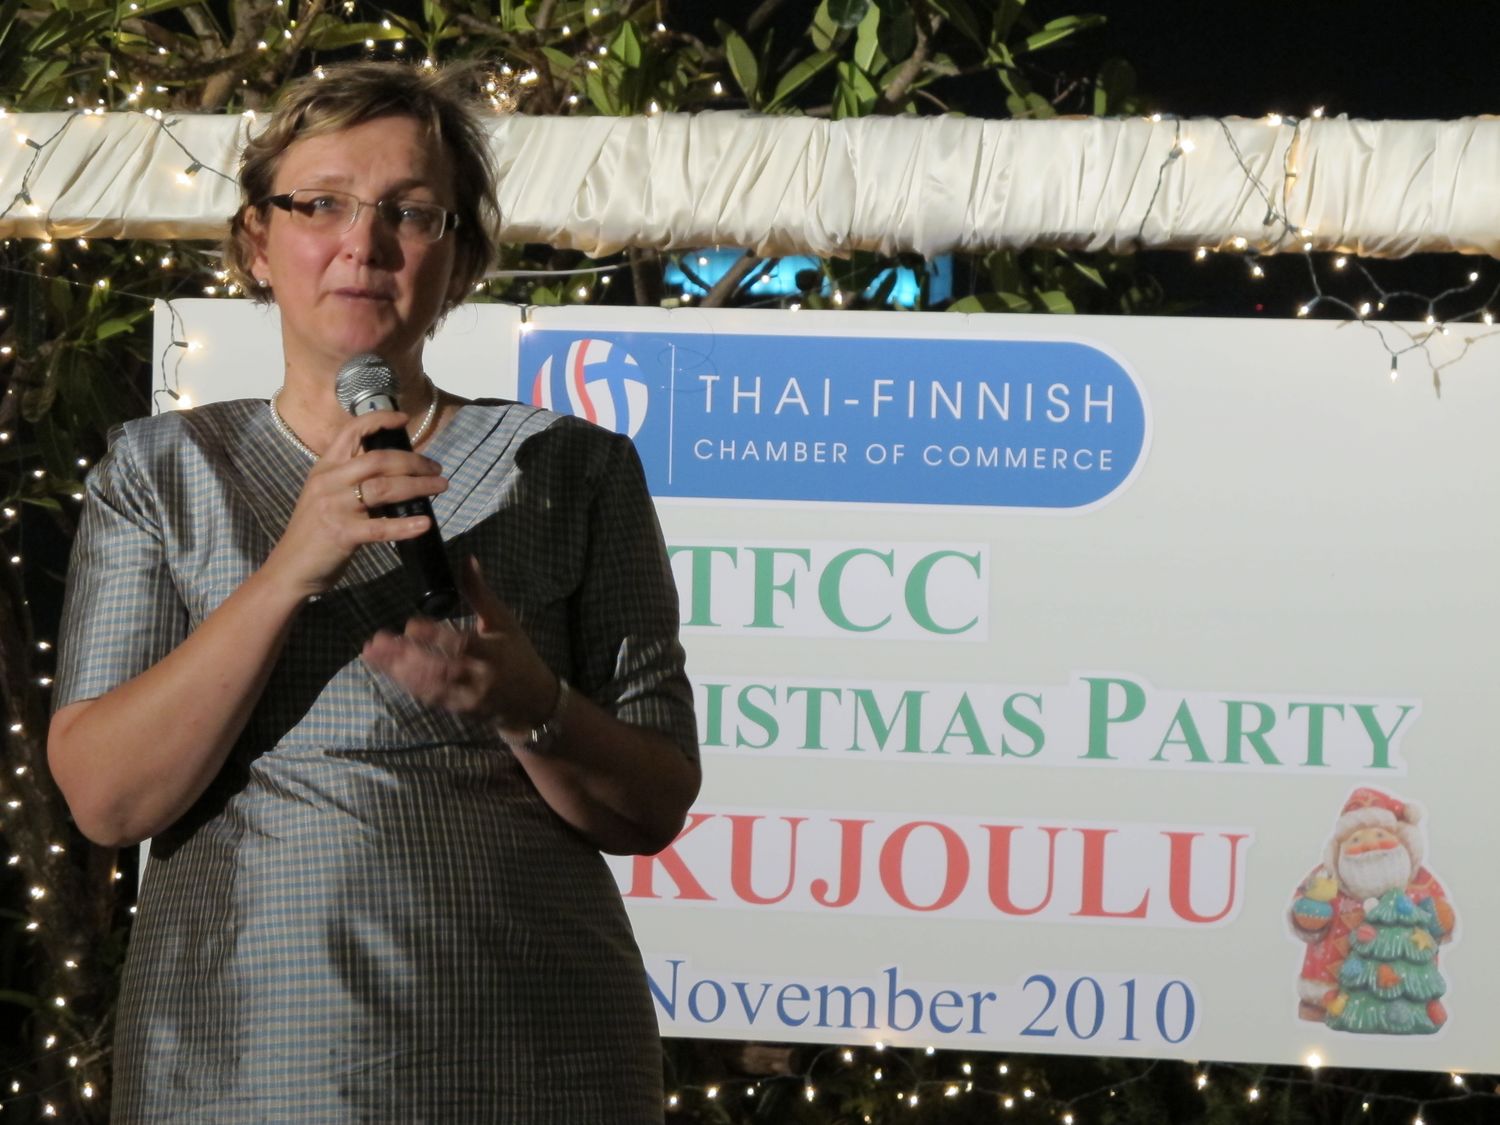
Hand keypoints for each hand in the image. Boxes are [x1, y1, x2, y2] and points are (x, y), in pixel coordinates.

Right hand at [265, 409, 447, 599]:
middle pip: (379, 460)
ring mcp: (335, 506)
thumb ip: (350, 479)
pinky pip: (381, 527)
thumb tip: (393, 470)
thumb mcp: (325, 495)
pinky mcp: (343, 533)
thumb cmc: (314, 532)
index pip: (350, 432)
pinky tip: (424, 523)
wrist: (291, 568)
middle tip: (436, 469)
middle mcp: (328, 482)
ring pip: (385, 488)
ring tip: (440, 487)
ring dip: (418, 486)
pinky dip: (406, 525)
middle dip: (414, 461)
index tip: (404, 419)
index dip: (378, 420)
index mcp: (324, 468)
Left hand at [361, 557, 558, 730]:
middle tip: (377, 641)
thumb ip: (480, 593)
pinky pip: (427, 697)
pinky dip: (405, 683)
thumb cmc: (516, 653)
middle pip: (438, 669)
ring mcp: (466, 697)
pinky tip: (386, 668)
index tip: (409, 624)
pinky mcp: (457, 709)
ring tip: (372, 654)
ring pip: (428, 686)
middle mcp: (478, 678)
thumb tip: (467, 559)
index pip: (461, 646)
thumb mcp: (503, 621)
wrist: (531, 700)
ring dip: (397, 670)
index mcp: (492, 653)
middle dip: (405, 656)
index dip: (435, 636)